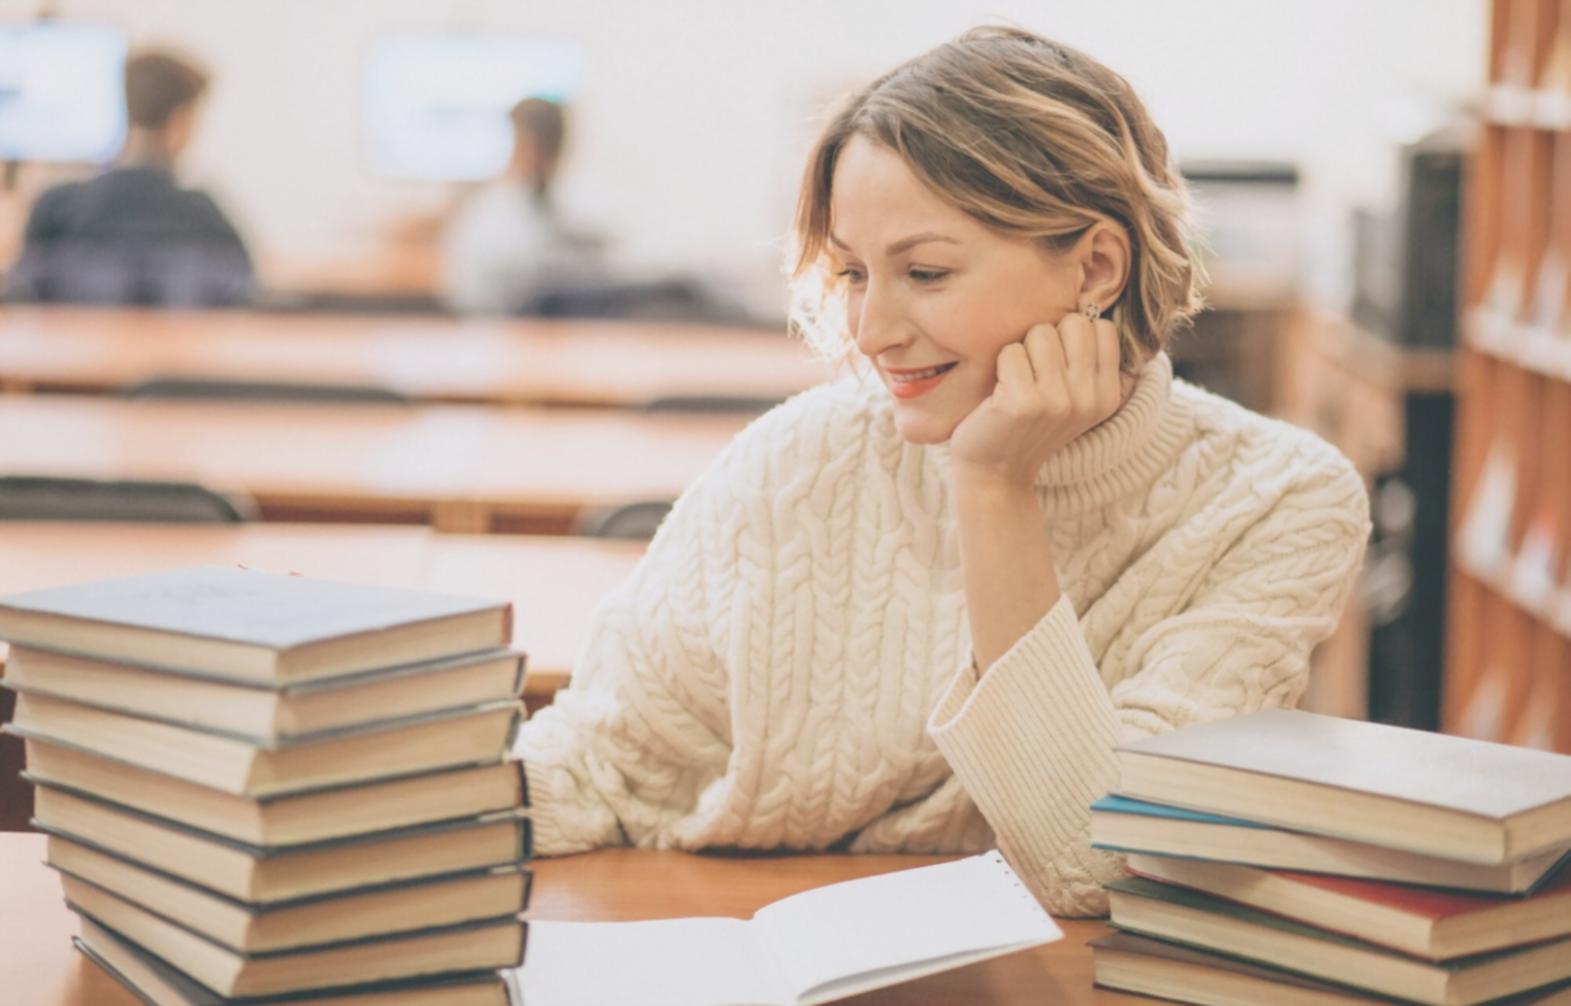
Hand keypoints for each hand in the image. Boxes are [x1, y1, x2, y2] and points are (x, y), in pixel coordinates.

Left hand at [949, 313, 1123, 490]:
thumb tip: (1088, 303)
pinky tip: (999, 395)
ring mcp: (1058, 402)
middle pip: (1073, 322)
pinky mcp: (1024, 403)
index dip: (1071, 336)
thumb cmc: (1026, 424)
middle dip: (1047, 338)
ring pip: (1039, 333)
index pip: (1101, 327)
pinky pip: (1010, 352)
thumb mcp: (1070, 397)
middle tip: (1033, 374)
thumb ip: (1084, 360)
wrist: (994, 473)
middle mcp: (1089, 399)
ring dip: (1021, 353)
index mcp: (1107, 395)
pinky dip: (999, 367)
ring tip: (1016, 384)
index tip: (1056, 366)